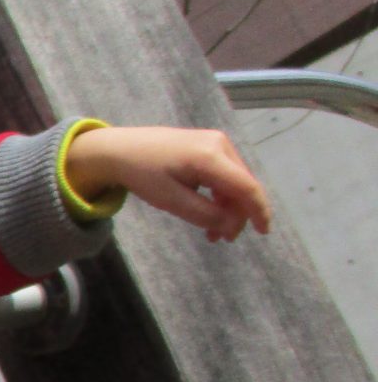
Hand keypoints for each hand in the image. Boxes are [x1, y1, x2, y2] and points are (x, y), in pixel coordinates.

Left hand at [64, 126, 272, 242]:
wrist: (119, 148)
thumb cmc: (141, 174)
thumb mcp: (171, 200)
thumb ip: (204, 214)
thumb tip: (232, 226)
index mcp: (211, 156)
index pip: (247, 186)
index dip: (259, 211)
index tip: (264, 232)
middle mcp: (219, 144)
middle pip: (242, 185)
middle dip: (237, 214)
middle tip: (221, 239)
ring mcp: (215, 142)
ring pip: (234, 181)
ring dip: (227, 207)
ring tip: (212, 232)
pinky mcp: (208, 145)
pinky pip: (224, 174)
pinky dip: (219, 195)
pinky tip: (208, 211)